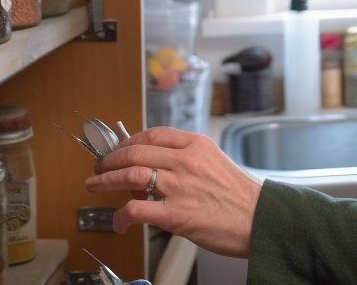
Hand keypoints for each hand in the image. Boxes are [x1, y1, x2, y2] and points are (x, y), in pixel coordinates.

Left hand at [86, 126, 262, 258]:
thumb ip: (186, 161)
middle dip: (109, 159)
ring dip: (105, 180)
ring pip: (129, 174)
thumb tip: (154, 172)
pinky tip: (119, 221)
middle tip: (99, 167)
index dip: (128, 140)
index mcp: (197, 145)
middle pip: (135, 151)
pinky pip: (136, 209)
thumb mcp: (216, 163)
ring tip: (95, 185)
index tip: (118, 149)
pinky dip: (121, 215)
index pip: (152, 135)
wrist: (262, 220)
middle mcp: (186, 161)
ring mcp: (180, 187)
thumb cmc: (242, 197)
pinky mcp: (176, 214)